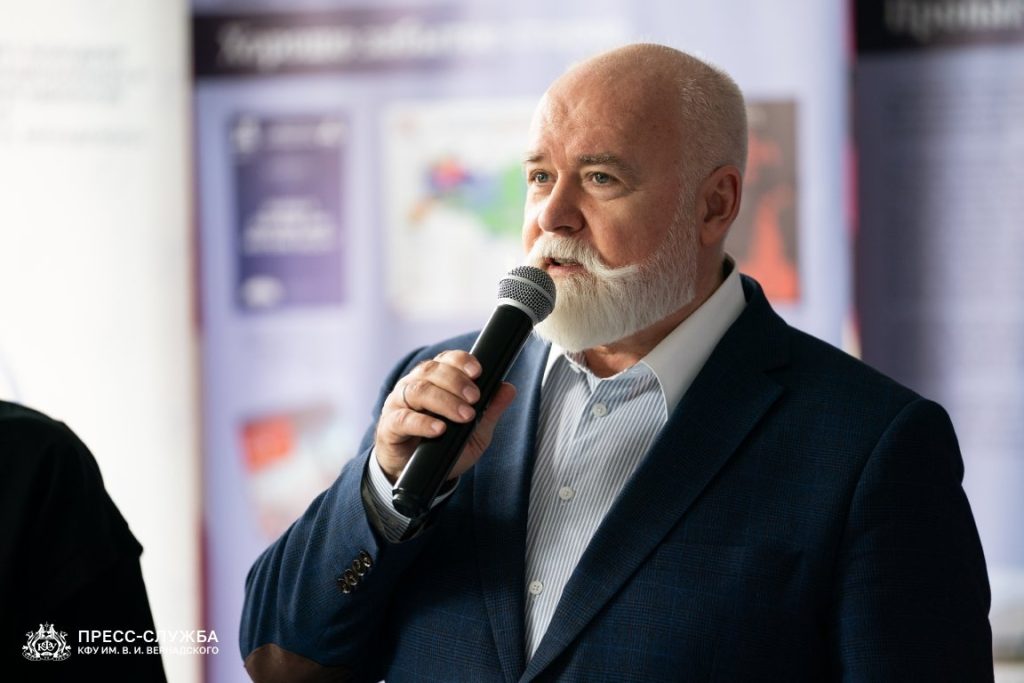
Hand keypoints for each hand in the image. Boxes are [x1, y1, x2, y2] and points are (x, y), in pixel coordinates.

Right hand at [374, 350, 516, 483]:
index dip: (461, 361)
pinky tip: (439, 429)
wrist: (419, 476)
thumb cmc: (445, 446)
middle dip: (456, 382)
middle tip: (475, 398)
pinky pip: (403, 419)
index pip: (445, 359)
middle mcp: (414, 385)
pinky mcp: (389, 426)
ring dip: (444, 400)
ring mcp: (399, 404)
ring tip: (464, 415)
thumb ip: (490, 410)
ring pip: (417, 390)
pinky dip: (422, 422)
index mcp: (434, 380)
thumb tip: (509, 388)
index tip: (478, 372)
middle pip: (431, 371)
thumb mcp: (474, 431)